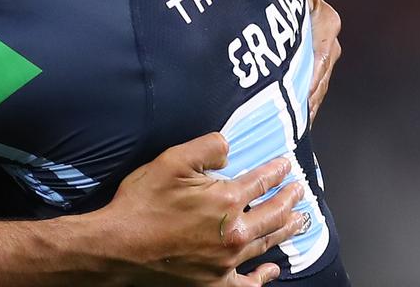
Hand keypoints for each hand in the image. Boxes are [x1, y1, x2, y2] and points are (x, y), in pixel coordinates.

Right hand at [96, 133, 305, 285]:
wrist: (118, 247)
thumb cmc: (141, 204)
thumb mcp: (169, 162)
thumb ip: (205, 148)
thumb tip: (229, 146)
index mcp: (226, 200)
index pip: (261, 182)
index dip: (276, 172)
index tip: (285, 167)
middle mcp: (235, 232)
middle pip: (273, 213)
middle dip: (290, 199)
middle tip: (300, 191)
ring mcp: (227, 261)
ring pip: (268, 243)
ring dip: (287, 229)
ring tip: (299, 220)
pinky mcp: (215, 283)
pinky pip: (249, 283)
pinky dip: (263, 276)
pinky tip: (272, 269)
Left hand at [288, 0, 341, 121]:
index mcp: (323, 18)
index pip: (320, 55)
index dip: (308, 78)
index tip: (295, 99)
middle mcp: (327, 38)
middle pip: (316, 77)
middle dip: (301, 99)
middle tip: (284, 122)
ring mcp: (319, 53)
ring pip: (313, 86)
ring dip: (300, 106)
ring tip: (284, 130)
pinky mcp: (308, 63)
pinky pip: (308, 89)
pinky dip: (299, 107)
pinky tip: (286, 126)